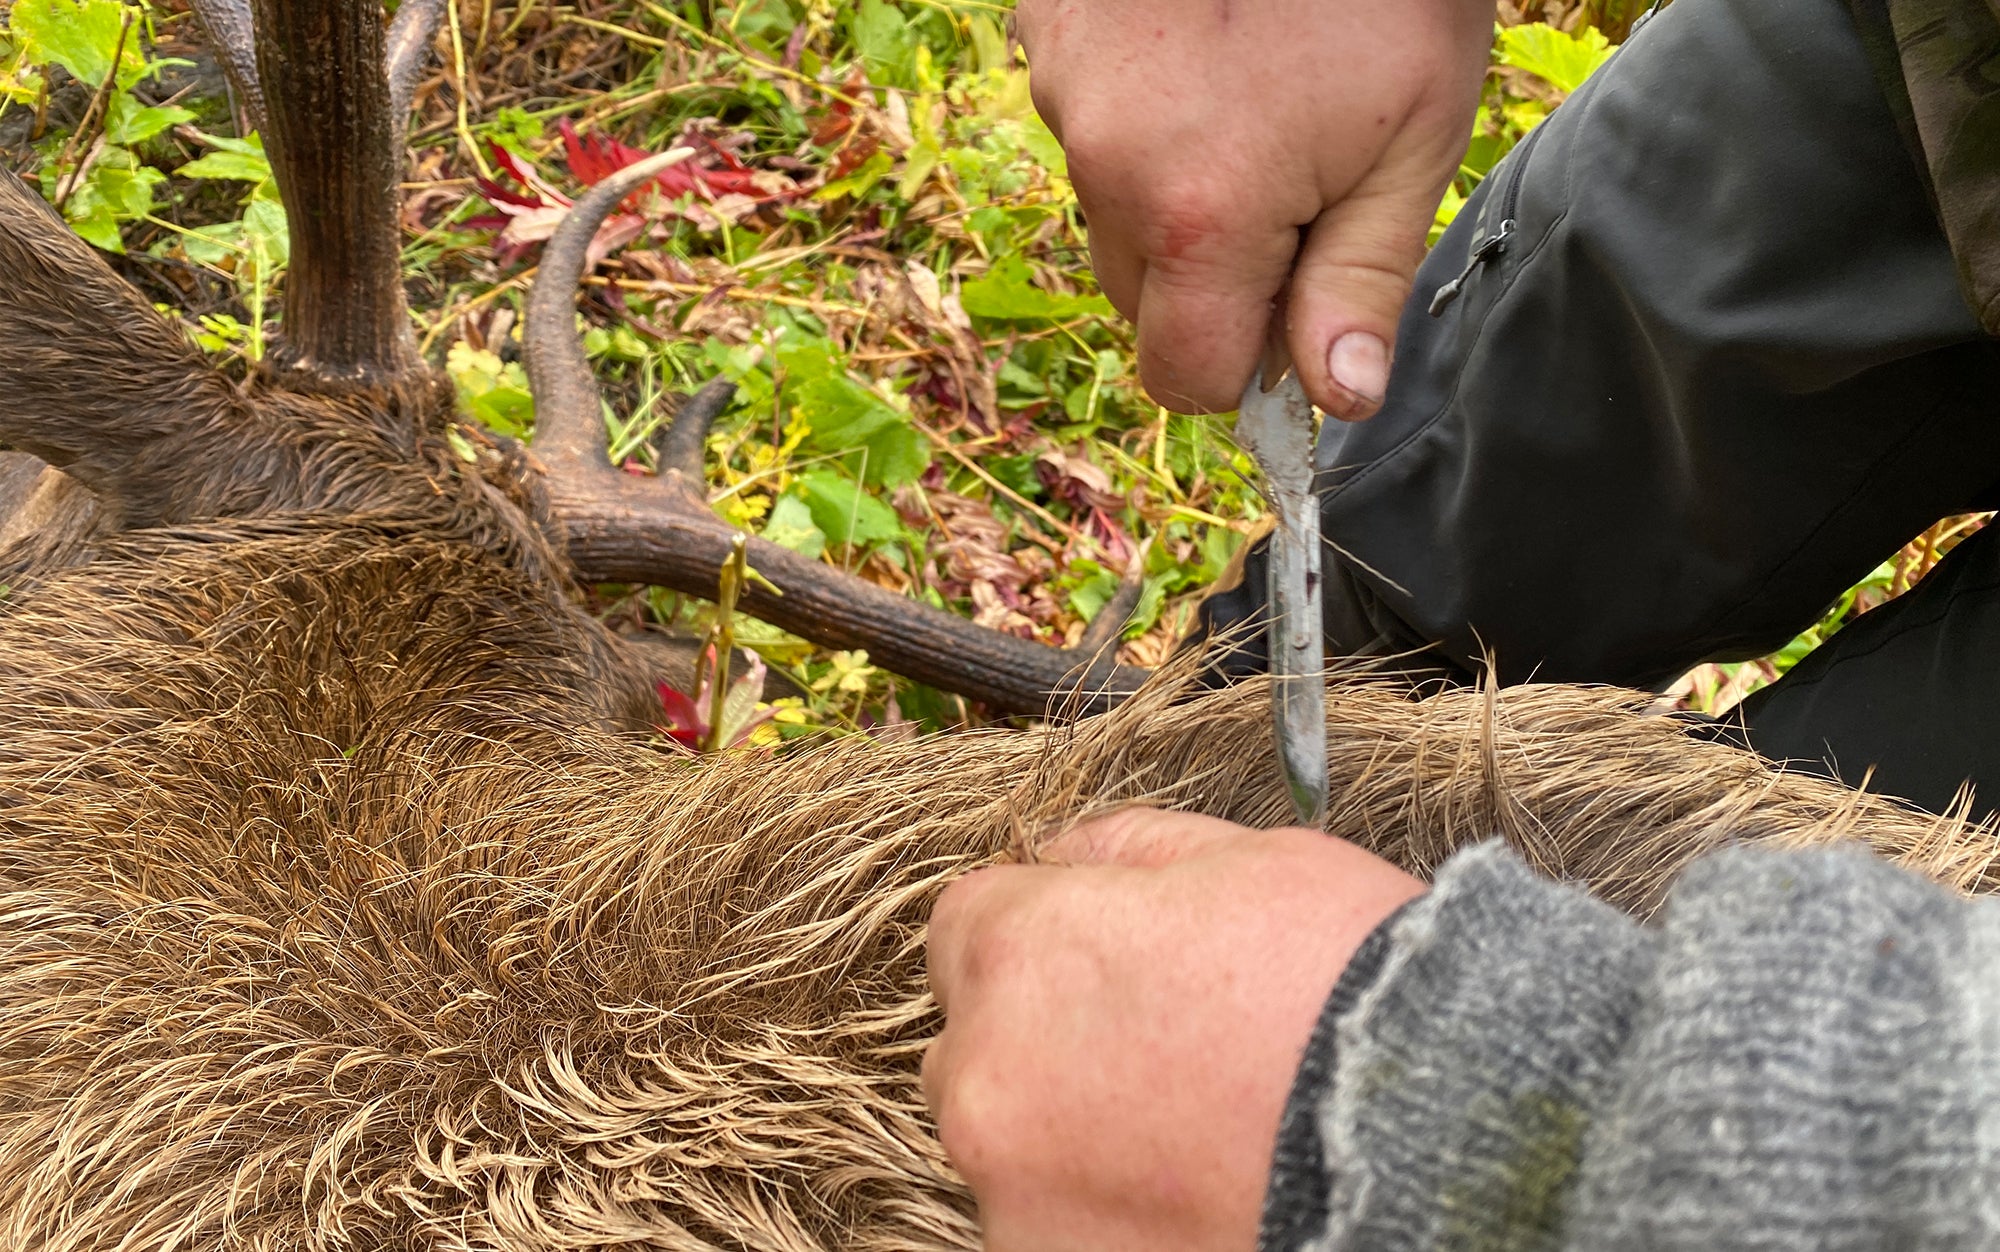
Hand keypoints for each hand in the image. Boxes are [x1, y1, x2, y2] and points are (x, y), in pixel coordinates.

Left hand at [922, 808, 1424, 1251]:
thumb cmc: (1354, 993)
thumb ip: (1130, 848)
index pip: (966, 923)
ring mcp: (1015, 1195)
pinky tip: (1193, 1186)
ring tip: (1191, 1130)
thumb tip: (1066, 850)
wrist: (1445, 1145)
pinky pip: (1050, 1221)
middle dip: (1042, 1035)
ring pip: (1011, 1144)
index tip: (1102, 957)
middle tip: (1161, 1048)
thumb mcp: (1255, 863)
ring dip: (1068, 1131)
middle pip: (975, 1042)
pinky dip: (1102, 1207)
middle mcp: (990, 1079)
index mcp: (1022, 955)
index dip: (1041, 929)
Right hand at [1015, 0, 1490, 417]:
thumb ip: (1363, 281)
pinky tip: (1205, 46)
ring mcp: (1060, 90)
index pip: (1181, 377)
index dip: (1244, 367)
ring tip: (1253, 93)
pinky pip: (1085, 124)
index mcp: (1199, 214)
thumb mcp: (1414, 135)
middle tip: (1295, 185)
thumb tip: (1336, 398)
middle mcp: (1105, 164)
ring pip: (1111, 210)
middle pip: (1142, 298)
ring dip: (1172, 193)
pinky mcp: (1043, 32)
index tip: (1296, 308)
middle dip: (1212, 277)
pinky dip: (1139, 115)